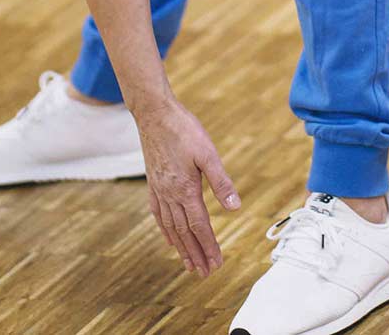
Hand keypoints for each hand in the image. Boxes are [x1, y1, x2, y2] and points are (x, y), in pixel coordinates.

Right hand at [134, 97, 240, 275]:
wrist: (154, 114)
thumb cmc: (184, 130)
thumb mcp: (208, 153)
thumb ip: (221, 182)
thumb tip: (235, 207)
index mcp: (185, 189)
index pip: (199, 226)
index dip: (209, 247)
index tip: (216, 264)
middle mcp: (170, 194)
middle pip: (184, 232)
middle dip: (195, 254)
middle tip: (204, 274)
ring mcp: (159, 189)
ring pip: (170, 227)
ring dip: (181, 247)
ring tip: (188, 264)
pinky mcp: (153, 182)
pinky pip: (158, 213)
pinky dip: (165, 230)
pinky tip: (169, 238)